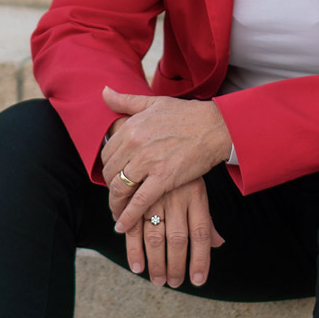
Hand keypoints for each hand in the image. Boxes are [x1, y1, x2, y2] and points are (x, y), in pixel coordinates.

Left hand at [101, 86, 231, 237]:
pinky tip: (122, 226)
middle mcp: (135, 145)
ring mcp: (149, 162)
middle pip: (110, 173)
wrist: (215, 127)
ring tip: (116, 213)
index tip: (113, 175)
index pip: (107, 153)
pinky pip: (139, 202)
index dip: (108, 167)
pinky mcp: (164, 179)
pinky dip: (128, 216)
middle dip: (110, 187)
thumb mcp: (153, 103)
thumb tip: (104, 91)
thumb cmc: (186, 114)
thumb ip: (126, 101)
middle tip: (115, 196)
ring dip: (115, 204)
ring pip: (120, 188)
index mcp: (131, 127)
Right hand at [116, 177, 224, 286]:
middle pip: (179, 240)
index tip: (197, 281)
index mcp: (197, 196)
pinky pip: (134, 226)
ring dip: (155, 262)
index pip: (202, 234)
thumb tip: (219, 244)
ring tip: (157, 281)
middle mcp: (177, 198)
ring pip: (156, 237)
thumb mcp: (199, 189)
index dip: (201, 259)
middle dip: (176, 266)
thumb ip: (206, 219)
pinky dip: (133, 248)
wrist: (161, 132)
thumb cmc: (183, 166)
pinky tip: (136, 265)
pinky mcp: (136, 195)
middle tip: (173, 283)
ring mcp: (156, 197)